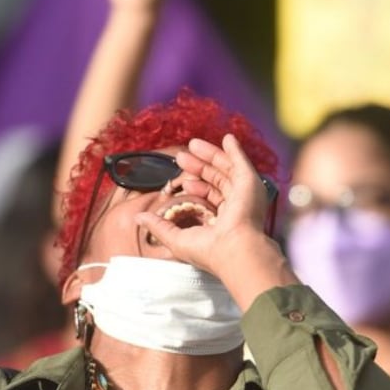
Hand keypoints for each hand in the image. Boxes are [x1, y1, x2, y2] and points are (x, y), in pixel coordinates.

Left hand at [136, 135, 294, 307]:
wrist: (233, 249)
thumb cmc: (208, 250)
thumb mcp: (175, 238)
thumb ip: (158, 226)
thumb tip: (139, 217)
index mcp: (221, 221)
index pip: (209, 197)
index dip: (195, 186)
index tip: (182, 179)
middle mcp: (235, 207)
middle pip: (216, 179)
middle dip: (199, 166)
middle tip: (182, 156)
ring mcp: (243, 194)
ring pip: (226, 169)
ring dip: (212, 155)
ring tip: (194, 144)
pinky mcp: (250, 183)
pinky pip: (241, 162)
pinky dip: (236, 150)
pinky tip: (228, 139)